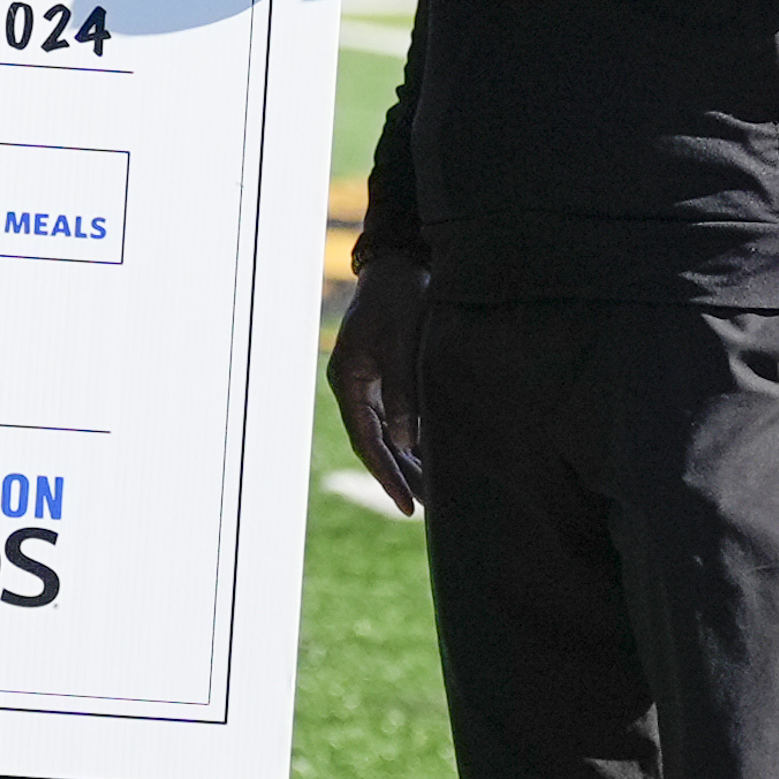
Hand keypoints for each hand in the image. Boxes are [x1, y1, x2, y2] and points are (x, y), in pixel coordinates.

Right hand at [328, 250, 431, 514]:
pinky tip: (430, 459)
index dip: (386, 476)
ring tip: (430, 495)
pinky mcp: (385, 377)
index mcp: (348, 382)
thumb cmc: (399, 302)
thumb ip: (403, 393)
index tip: (405, 505)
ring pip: (387, 435)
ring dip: (406, 463)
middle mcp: (354, 388)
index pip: (367, 441)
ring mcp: (368, 383)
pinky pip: (396, 418)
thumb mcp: (402, 346)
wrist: (398, 267)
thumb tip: (405, 442)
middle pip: (375, 444)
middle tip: (421, 511)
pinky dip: (412, 440)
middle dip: (398, 477)